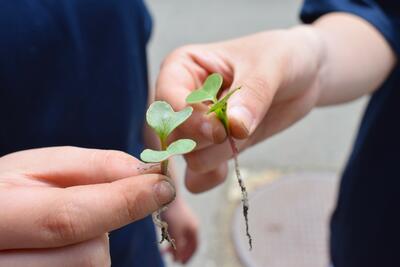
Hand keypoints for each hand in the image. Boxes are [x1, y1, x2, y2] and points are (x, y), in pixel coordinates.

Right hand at [0, 146, 175, 266]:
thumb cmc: (13, 190)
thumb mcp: (41, 167)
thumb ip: (95, 167)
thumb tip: (146, 173)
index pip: (69, 218)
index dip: (124, 203)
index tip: (163, 187)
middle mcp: (1, 261)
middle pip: (89, 254)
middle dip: (103, 227)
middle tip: (84, 206)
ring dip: (92, 244)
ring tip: (61, 227)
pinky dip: (84, 258)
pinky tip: (60, 245)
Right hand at [156, 26, 322, 192]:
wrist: (302, 77)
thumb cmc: (281, 57)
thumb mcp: (271, 66)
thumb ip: (252, 95)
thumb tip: (234, 127)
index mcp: (183, 67)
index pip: (168, 100)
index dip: (189, 119)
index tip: (218, 130)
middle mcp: (182, 98)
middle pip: (175, 135)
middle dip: (207, 140)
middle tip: (238, 129)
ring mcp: (195, 126)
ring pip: (189, 157)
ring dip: (219, 154)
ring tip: (245, 134)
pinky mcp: (210, 147)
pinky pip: (196, 176)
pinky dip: (212, 176)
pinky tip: (232, 162)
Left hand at [162, 197, 198, 263]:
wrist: (168, 193)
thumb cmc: (173, 213)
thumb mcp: (175, 232)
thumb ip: (178, 246)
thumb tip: (178, 258)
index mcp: (194, 229)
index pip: (194, 247)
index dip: (188, 256)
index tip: (180, 262)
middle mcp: (191, 224)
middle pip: (188, 242)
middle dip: (181, 252)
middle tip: (172, 259)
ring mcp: (185, 219)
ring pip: (181, 236)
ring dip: (175, 245)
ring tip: (165, 250)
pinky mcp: (177, 216)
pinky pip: (176, 230)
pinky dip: (171, 237)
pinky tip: (164, 237)